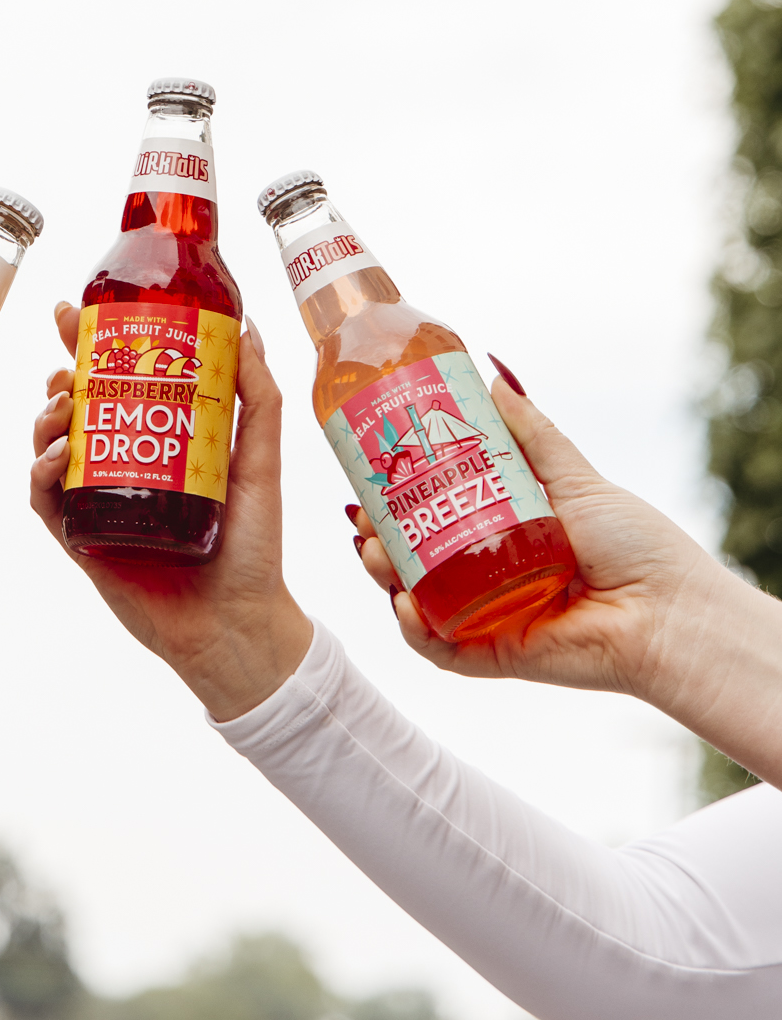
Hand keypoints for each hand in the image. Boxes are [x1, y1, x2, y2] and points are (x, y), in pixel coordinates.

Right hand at [31, 305, 312, 721]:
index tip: (73, 311)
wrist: (238, 624)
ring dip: (46, 417)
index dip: (88, 344)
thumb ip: (257, 395)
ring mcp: (97, 501)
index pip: (115, 380)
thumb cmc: (254, 546)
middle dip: (57, 372)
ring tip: (62, 403)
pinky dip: (42, 473)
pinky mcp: (82, 540)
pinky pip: (46, 500)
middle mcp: (121, 464)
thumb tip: (245, 325)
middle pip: (74, 405)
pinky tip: (57, 456)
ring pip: (50, 446)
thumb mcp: (260, 460)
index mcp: (157, 439)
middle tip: (60, 355)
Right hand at [350, 368, 736, 711]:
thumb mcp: (573, 477)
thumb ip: (534, 433)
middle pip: (414, 558)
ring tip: (373, 551)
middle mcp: (489, 575)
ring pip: (418, 600)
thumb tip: (493, 375)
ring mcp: (489, 616)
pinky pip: (442, 650)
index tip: (369, 475)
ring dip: (386, 578)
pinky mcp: (496, 654)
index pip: (433, 514)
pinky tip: (405, 605)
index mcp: (503, 534)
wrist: (669, 612)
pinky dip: (416, 631)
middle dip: (378, 538)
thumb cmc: (635, 545)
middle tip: (361, 515)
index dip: (396, 498)